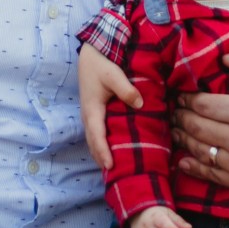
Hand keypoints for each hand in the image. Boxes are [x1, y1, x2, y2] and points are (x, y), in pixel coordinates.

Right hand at [79, 42, 141, 169]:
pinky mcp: (93, 111)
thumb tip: (140, 104)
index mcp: (92, 109)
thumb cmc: (101, 63)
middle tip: (113, 174)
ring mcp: (89, 114)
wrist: (91, 53)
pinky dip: (100, 145)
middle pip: (93, 143)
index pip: (97, 136)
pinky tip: (110, 150)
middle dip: (101, 159)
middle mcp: (88, 115)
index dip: (103, 152)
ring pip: (93, 139)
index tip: (110, 166)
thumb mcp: (114, 74)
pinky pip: (95, 133)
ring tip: (112, 168)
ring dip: (100, 154)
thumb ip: (126, 90)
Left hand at [172, 43, 228, 192]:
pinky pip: (210, 175)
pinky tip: (184, 160)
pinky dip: (193, 167)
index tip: (181, 95)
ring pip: (199, 151)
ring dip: (183, 140)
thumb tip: (225, 59)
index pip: (202, 104)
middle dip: (180, 118)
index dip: (187, 99)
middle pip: (195, 127)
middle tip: (174, 112)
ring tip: (175, 130)